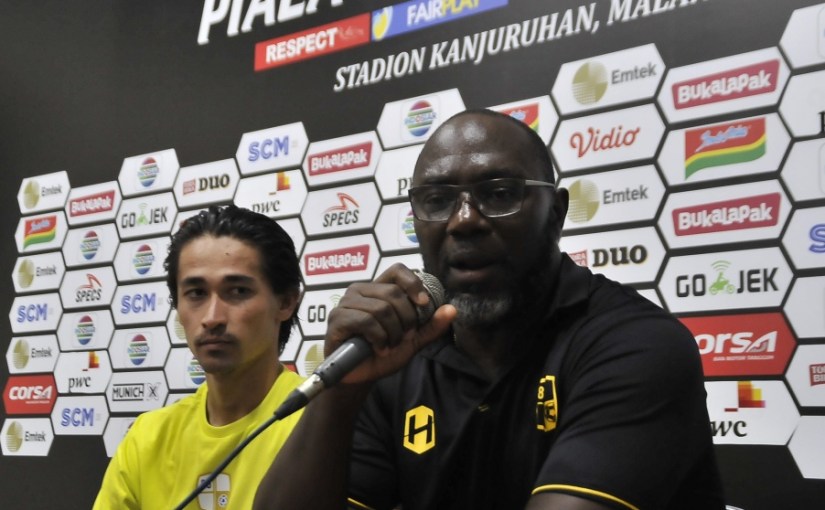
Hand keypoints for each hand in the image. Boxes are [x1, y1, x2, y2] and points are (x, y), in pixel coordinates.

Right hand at [324, 263, 455, 384]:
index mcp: (378, 289)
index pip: (397, 270)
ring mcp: (346, 303)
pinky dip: (379, 339)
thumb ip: (431, 326)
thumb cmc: (382, 354)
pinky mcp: (337, 319)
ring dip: (392, 333)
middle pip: (393, 293)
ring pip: (381, 309)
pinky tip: (378, 349)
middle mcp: (360, 290)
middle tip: (404, 337)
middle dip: (406, 319)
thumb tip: (452, 309)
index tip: (423, 304)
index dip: (413, 283)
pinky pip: (366, 322)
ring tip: (389, 346)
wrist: (361, 377)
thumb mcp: (412, 340)